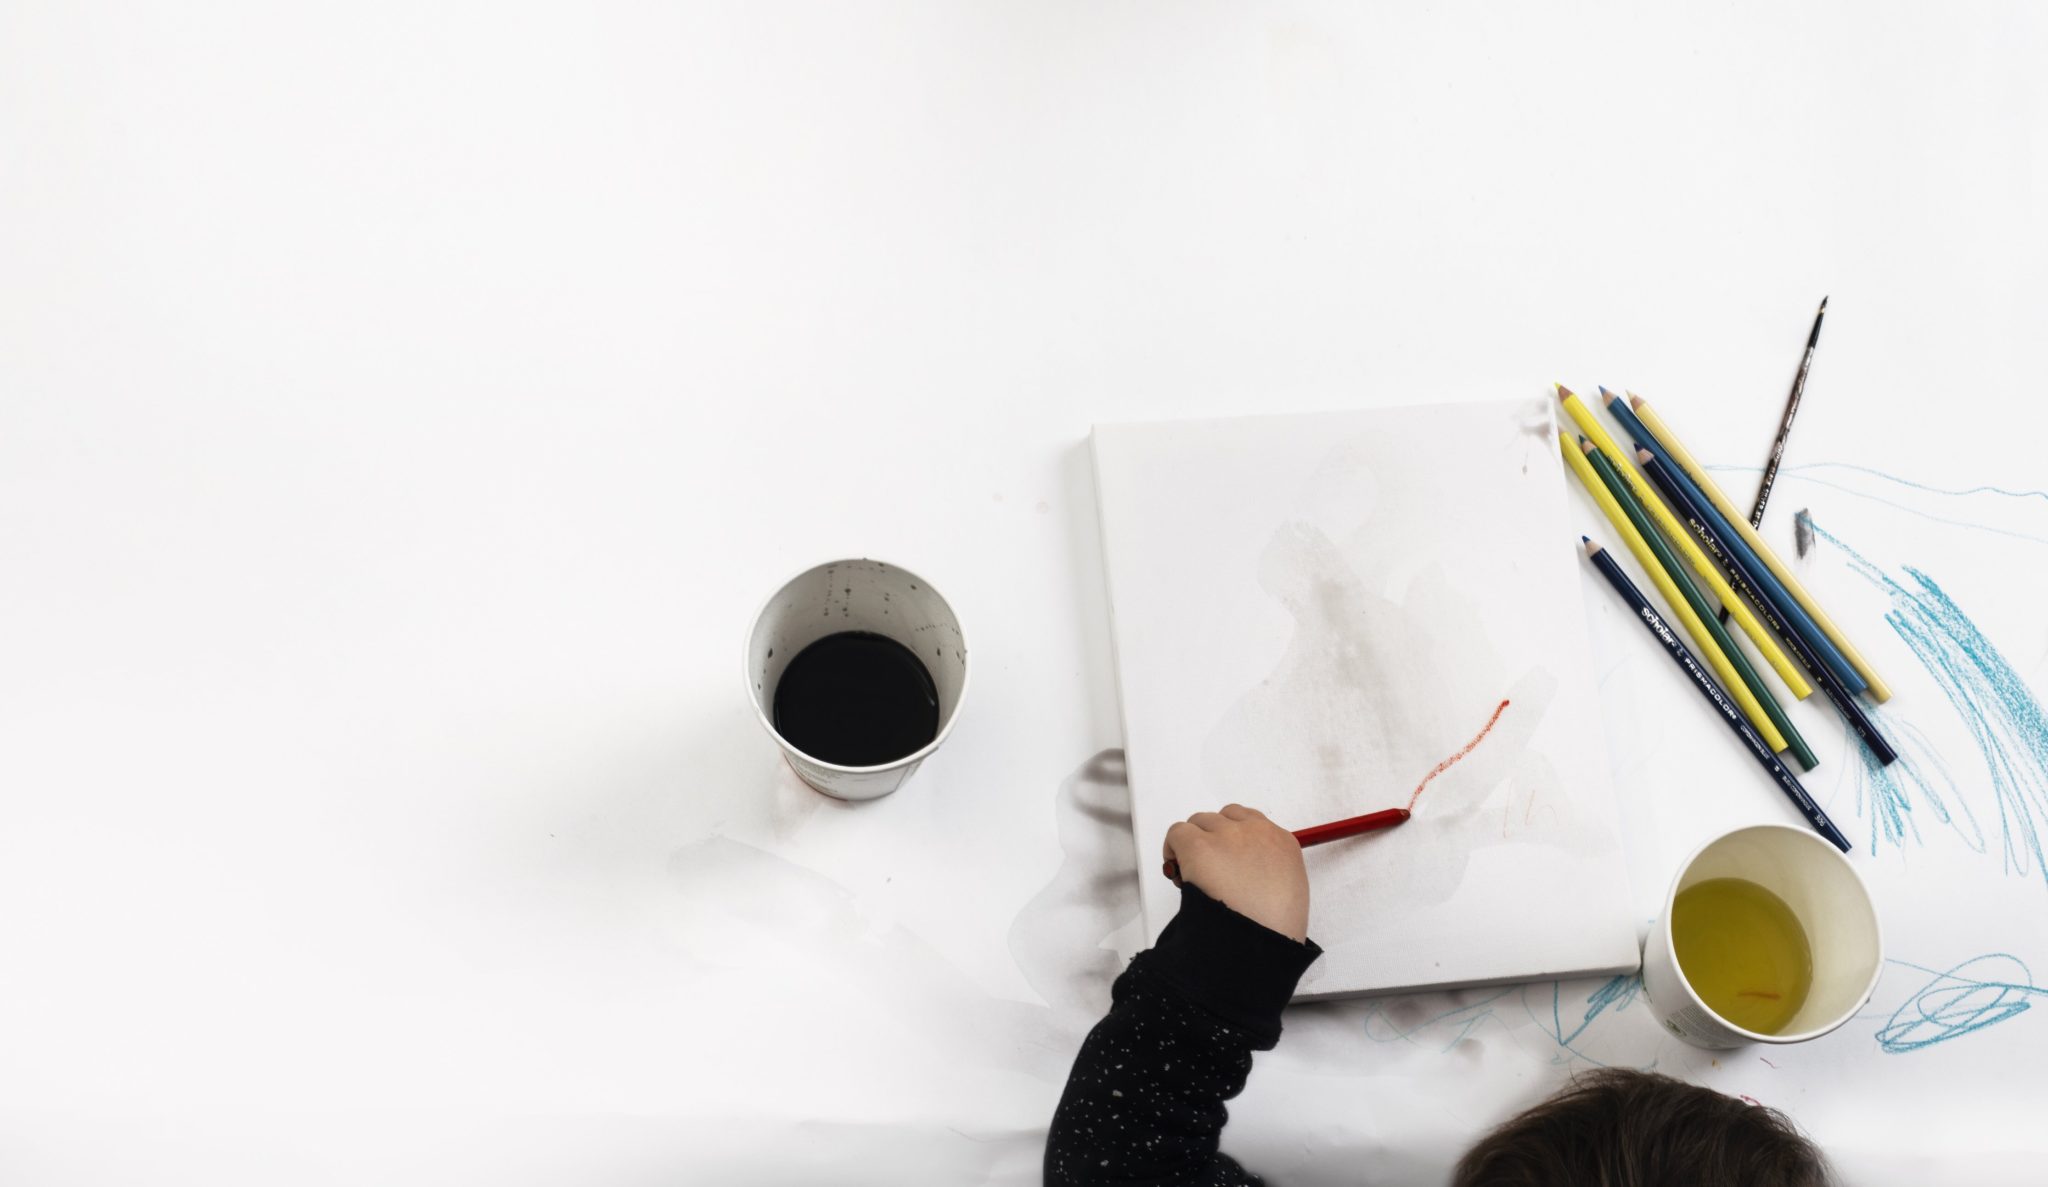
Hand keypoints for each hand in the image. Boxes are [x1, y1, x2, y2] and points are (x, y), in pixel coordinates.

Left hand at [1162, 804, 1309, 941]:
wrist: (1260, 943)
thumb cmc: (1274, 931)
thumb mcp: (1288, 894)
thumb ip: (1268, 873)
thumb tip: (1245, 876)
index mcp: (1282, 843)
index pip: (1250, 822)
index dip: (1232, 840)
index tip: (1225, 860)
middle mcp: (1255, 832)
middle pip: (1222, 819)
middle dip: (1212, 841)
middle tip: (1207, 872)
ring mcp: (1227, 836)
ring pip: (1198, 823)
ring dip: (1192, 845)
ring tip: (1193, 876)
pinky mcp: (1199, 846)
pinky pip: (1177, 833)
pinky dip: (1172, 850)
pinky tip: (1178, 873)